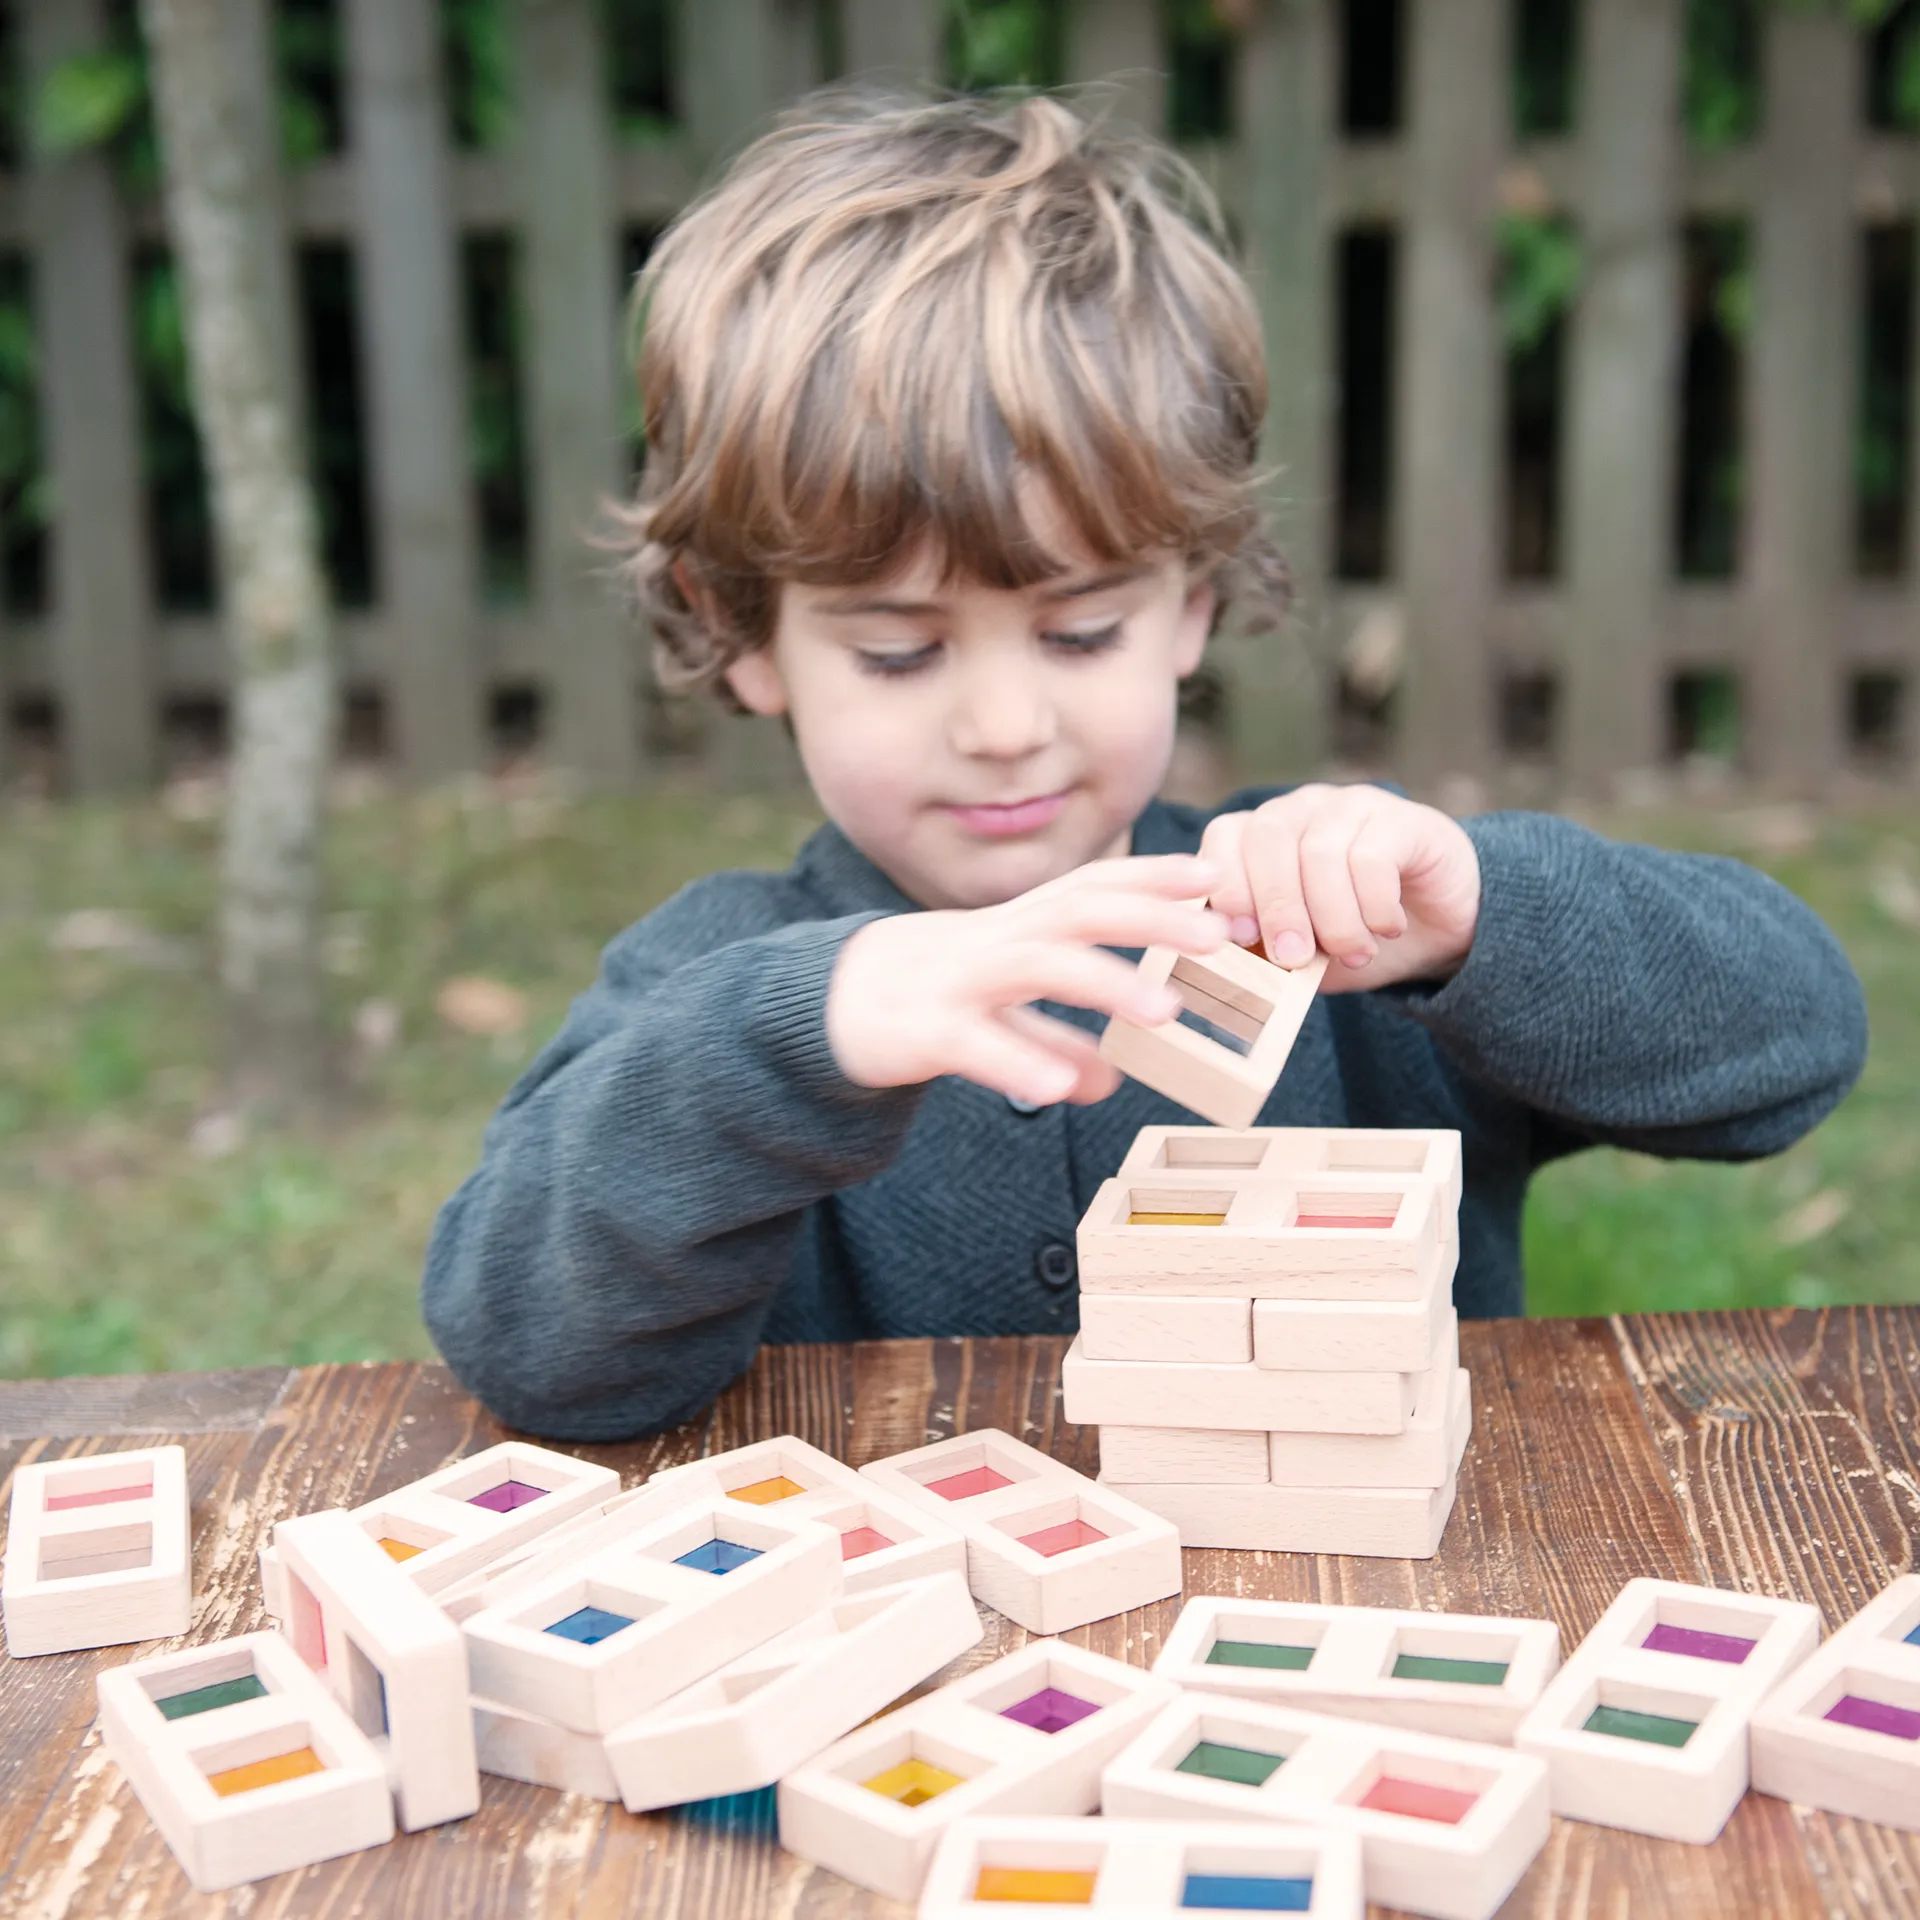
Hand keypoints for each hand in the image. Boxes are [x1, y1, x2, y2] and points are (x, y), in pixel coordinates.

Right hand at [827, 854, 1227, 1105]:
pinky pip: (975, 1044)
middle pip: (1079, 911)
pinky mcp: (922, 1029)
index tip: (1213, 873)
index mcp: (1017, 929)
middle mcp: (994, 941)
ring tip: (1168, 1012)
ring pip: (1038, 965)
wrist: (820, 1007)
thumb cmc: (923, 999)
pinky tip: (1064, 1090)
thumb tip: (1108, 1079)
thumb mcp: (996, 1017)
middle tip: (1219, 935)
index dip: (1151, 876)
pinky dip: (1019, 1062)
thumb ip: (1051, 1040)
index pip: (1092, 886)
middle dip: (1150, 917)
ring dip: (1106, 983)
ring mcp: (957, 981)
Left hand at [1198, 785, 1480, 993]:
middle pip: (1269, 837)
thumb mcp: (1301, 954)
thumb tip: (1232, 959)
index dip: (1227, 884)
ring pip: (1322, 852)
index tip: (1239, 934)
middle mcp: (1302, 809)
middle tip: (1293, 957)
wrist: (1438, 932)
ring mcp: (1352, 806)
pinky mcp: (1402, 819)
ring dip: (1335, 918)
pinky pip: (1373, 857)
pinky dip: (1375, 906)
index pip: (1225, 836)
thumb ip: (1264, 951)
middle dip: (1277, 906)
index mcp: (1263, 836)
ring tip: (1356, 953)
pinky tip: (1388, 928)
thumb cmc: (1353, 939)